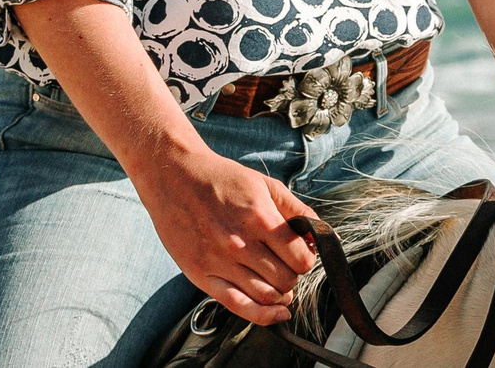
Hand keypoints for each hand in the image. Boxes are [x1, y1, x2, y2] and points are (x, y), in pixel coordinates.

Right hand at [130, 143, 320, 326]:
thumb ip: (296, 210)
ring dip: (281, 294)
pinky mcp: (202, 276)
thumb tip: (319, 234)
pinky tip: (276, 312)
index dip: (307, 259)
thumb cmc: (222, 180)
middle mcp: (240, 243)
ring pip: (266, 296)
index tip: (302, 255)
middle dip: (293, 276)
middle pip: (285, 279)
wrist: (175, 178)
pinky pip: (238, 306)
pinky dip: (263, 315)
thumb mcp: (266, 184)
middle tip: (287, 266)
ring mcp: (219, 262)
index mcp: (259, 218)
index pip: (300, 257)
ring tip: (279, 283)